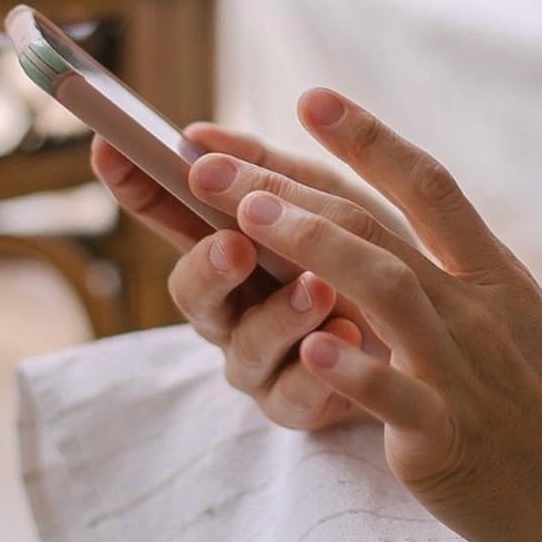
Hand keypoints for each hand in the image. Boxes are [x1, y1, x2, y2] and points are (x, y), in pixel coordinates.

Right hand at [91, 123, 397, 430]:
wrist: (432, 338)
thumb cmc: (372, 257)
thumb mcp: (329, 201)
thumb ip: (267, 173)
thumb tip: (198, 134)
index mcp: (229, 251)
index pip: (168, 216)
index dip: (135, 185)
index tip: (109, 145)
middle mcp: (232, 311)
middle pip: (191, 294)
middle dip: (207, 267)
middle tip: (234, 244)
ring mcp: (261, 364)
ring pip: (247, 347)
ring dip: (279, 316)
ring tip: (319, 288)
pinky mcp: (300, 407)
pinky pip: (296, 397)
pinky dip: (319, 371)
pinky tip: (346, 337)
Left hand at [199, 87, 541, 541]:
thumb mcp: (514, 320)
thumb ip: (455, 272)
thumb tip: (383, 229)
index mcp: (493, 275)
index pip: (428, 185)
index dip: (369, 138)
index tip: (309, 96)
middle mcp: (477, 309)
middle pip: (378, 227)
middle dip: (290, 187)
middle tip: (210, 162)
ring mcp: (461, 370)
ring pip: (385, 289)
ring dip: (313, 245)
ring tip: (245, 217)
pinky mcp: (447, 436)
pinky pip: (395, 395)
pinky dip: (353, 369)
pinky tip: (308, 348)